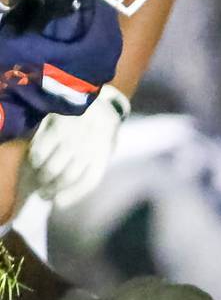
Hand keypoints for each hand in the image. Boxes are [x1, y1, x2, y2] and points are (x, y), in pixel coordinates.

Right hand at [25, 83, 128, 206]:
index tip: (58, 204)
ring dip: (42, 178)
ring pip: (52, 168)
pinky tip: (34, 162)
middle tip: (44, 194)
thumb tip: (70, 188)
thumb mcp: (105, 144)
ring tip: (38, 180)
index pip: (89, 182)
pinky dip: (35, 160)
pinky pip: (41, 151)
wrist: (95, 96)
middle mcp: (89, 147)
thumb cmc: (99, 126)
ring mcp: (73, 137)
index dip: (73, 196)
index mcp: (103, 153)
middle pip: (67, 178)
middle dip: (52, 190)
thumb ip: (93, 163)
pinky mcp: (57, 126)